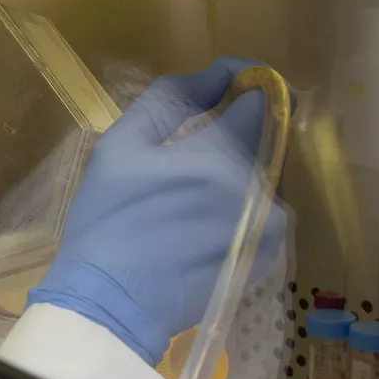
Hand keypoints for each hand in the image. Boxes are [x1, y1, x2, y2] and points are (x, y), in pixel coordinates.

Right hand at [27, 58, 286, 363]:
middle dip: (232, 135)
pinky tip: (199, 223)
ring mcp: (269, 227)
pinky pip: (263, 212)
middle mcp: (259, 188)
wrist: (112, 304)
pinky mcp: (267, 257)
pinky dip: (239, 206)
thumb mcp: (121, 146)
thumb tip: (218, 74)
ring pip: (264, 176)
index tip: (222, 85)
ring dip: (236, 172)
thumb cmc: (109, 221)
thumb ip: (171, 98)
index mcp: (224, 155)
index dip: (246, 83)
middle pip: (262, 139)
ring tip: (190, 191)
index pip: (263, 99)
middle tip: (186, 151)